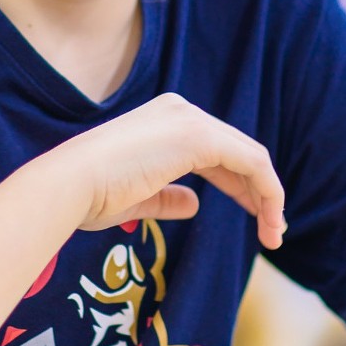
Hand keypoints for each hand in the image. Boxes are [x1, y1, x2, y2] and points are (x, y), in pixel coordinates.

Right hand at [58, 94, 285, 248]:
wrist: (71, 184)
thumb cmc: (92, 195)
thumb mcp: (138, 198)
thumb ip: (169, 197)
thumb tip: (194, 203)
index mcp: (164, 120)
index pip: (217, 151)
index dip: (240, 186)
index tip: (255, 219)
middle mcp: (180, 111)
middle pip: (238, 152)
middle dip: (261, 192)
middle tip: (274, 230)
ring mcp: (190, 120)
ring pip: (251, 157)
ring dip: (269, 197)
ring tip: (274, 234)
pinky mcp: (199, 136)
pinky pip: (252, 164)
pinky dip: (268, 192)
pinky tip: (269, 221)